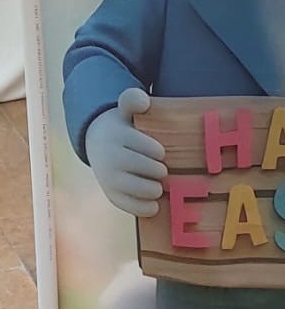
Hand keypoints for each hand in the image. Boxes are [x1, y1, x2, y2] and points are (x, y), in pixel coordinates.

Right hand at [84, 88, 166, 217]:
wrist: (96, 140)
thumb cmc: (122, 125)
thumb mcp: (125, 108)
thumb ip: (133, 99)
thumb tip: (144, 102)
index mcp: (117, 136)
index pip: (142, 145)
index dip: (156, 151)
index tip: (161, 153)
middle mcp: (109, 158)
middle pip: (142, 167)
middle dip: (157, 171)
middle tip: (163, 171)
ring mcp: (108, 178)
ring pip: (135, 187)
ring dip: (152, 190)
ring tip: (160, 188)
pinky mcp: (110, 193)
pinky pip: (126, 204)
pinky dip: (142, 208)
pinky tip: (154, 207)